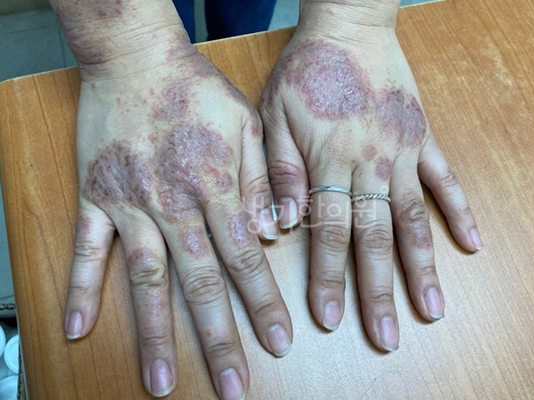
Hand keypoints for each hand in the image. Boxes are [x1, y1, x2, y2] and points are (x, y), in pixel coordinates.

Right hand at [64, 43, 291, 398]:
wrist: (136, 57)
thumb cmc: (196, 89)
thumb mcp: (246, 123)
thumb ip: (262, 179)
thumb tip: (273, 231)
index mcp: (216, 185)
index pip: (246, 259)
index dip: (263, 304)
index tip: (278, 344)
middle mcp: (174, 203)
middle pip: (200, 281)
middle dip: (218, 337)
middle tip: (233, 387)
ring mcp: (130, 203)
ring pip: (146, 278)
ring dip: (154, 331)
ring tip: (160, 383)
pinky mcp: (96, 197)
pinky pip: (86, 248)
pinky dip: (81, 287)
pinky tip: (77, 328)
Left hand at [260, 3, 481, 350]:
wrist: (348, 26)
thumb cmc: (305, 71)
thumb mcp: (273, 116)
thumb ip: (280, 171)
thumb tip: (283, 223)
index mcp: (330, 161)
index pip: (329, 231)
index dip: (329, 276)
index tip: (329, 317)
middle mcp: (371, 164)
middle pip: (375, 236)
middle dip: (379, 289)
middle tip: (385, 335)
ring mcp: (403, 153)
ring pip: (413, 217)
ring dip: (423, 265)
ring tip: (432, 308)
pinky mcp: (424, 138)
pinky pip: (446, 178)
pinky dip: (460, 210)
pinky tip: (473, 243)